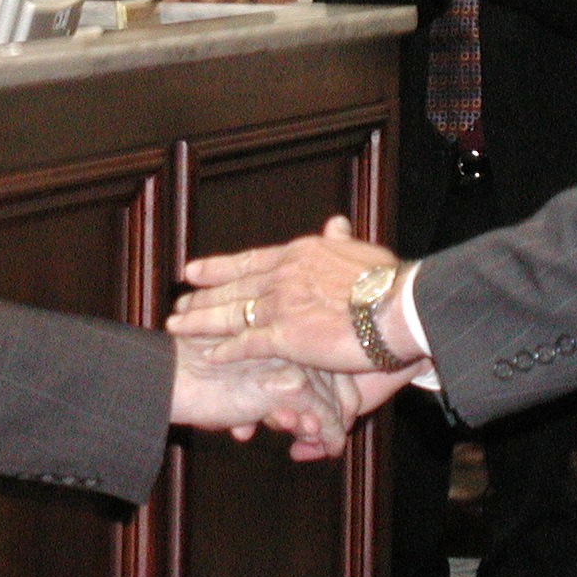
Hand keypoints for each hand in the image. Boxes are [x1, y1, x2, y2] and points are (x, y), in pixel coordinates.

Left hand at [169, 215, 425, 373]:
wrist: (399, 305)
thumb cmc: (390, 281)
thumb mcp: (362, 251)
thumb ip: (341, 241)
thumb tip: (336, 222)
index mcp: (300, 254)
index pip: (249, 260)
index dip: (218, 267)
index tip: (193, 270)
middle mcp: (284, 275)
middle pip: (233, 286)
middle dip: (202, 295)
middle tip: (178, 302)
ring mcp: (282, 305)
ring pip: (231, 313)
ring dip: (201, 320)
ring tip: (177, 324)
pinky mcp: (287, 335)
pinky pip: (248, 343)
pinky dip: (226, 349)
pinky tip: (208, 353)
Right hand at [170, 335, 357, 458]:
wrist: (170, 377)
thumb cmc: (192, 376)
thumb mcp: (232, 377)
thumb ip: (249, 392)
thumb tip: (250, 427)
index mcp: (282, 329)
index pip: (325, 357)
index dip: (334, 389)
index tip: (332, 414)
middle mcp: (293, 341)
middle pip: (338, 378)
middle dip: (340, 412)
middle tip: (332, 438)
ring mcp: (293, 362)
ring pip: (333, 399)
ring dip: (332, 430)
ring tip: (328, 449)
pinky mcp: (288, 387)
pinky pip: (322, 417)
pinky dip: (327, 438)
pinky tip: (327, 451)